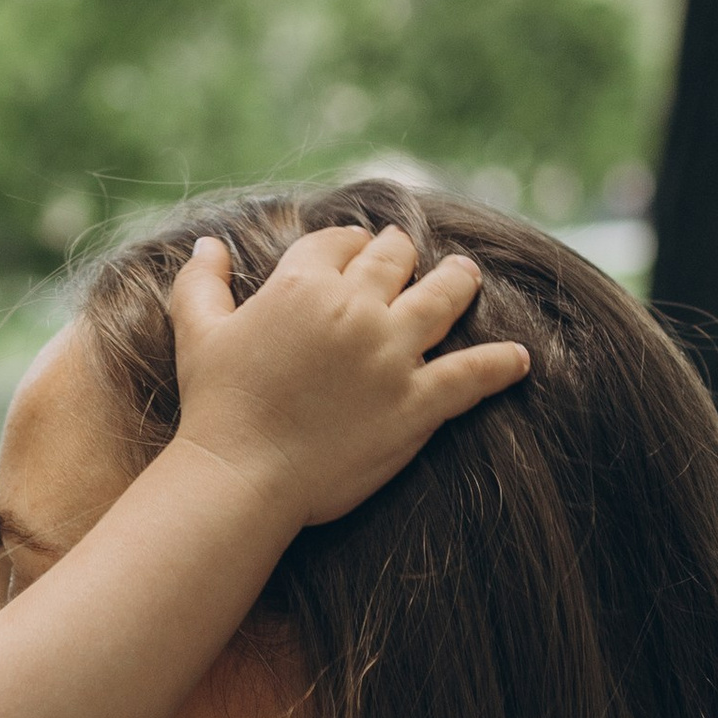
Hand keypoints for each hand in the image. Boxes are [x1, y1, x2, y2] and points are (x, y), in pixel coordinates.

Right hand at [168, 224, 527, 526]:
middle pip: (395, 259)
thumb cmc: (216, 404)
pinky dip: (501, 365)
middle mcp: (356, 309)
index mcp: (304, 285)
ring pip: (444, 297)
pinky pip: (473, 374)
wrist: (243, 475)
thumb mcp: (198, 331)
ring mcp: (393, 354)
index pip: (340, 243)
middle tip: (412, 254)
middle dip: (402, 252)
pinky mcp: (418, 402)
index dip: (350, 242)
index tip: (358, 247)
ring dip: (460, 281)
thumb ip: (201, 282)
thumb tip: (208, 245)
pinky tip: (519, 360)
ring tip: (469, 275)